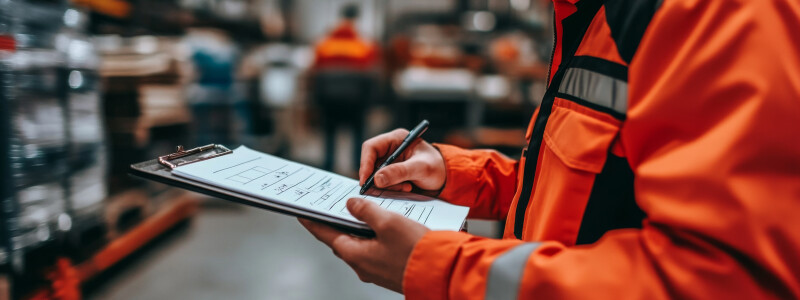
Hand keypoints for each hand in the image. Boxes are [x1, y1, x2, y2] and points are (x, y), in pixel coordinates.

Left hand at [299, 198, 428, 292]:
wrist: (442, 272)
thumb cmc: (415, 248)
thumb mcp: (388, 221)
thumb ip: (366, 211)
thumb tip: (351, 205)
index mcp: (355, 254)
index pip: (325, 234)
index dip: (313, 222)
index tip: (302, 213)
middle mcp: (362, 265)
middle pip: (342, 239)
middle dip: (337, 222)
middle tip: (330, 207)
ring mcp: (376, 269)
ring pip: (360, 244)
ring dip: (358, 228)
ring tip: (357, 210)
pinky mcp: (390, 269)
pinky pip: (376, 249)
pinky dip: (373, 235)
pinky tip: (381, 224)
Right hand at [360, 129, 445, 192]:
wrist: (445, 177)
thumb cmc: (437, 167)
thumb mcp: (421, 169)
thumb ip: (400, 172)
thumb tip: (377, 179)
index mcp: (396, 139)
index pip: (371, 147)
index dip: (365, 163)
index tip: (366, 180)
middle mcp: (390, 148)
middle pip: (370, 162)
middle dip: (376, 178)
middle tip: (383, 189)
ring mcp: (389, 161)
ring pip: (375, 175)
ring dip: (386, 185)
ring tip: (405, 187)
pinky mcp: (391, 173)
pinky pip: (382, 182)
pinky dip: (390, 188)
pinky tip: (406, 188)